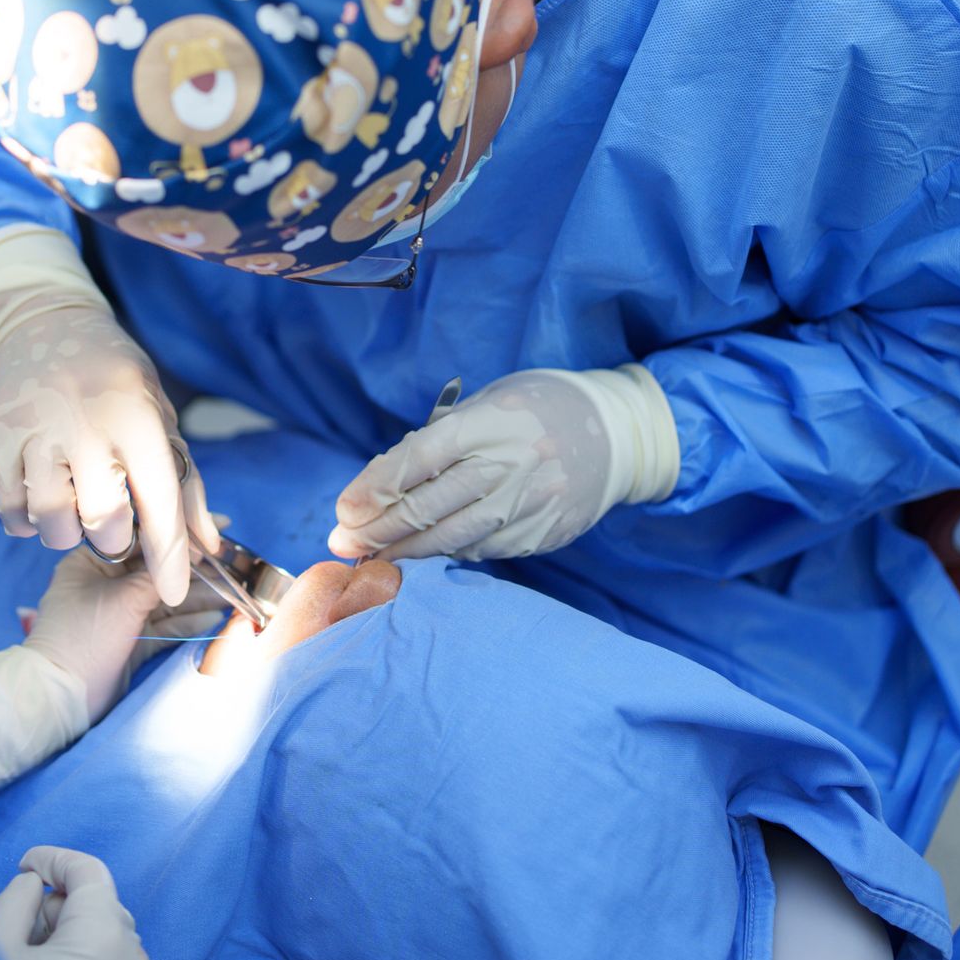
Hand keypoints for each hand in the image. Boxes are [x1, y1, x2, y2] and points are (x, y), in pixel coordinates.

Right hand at [0, 299, 221, 603]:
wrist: (47, 326)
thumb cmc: (117, 382)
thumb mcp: (161, 420)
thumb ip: (186, 487)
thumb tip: (206, 550)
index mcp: (137, 421)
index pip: (160, 503)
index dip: (169, 557)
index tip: (172, 591)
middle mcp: (86, 427)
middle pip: (104, 522)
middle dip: (115, 539)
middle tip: (114, 523)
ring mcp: (35, 433)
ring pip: (51, 521)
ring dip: (66, 532)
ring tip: (74, 509)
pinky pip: (8, 508)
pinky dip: (25, 521)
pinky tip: (39, 502)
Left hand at [0, 549, 223, 801]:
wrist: (61, 697)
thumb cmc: (84, 637)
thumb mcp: (124, 598)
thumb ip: (160, 573)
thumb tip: (193, 549)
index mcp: (93, 562)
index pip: (143, 537)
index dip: (179, 531)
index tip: (216, 526)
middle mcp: (106, 583)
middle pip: (158, 567)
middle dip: (196, 566)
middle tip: (232, 562)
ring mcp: (120, 613)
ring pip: (166, 597)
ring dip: (199, 595)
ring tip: (234, 591)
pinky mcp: (131, 641)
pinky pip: (165, 625)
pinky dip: (189, 621)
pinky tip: (216, 617)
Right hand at [0, 847, 147, 959]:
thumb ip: (13, 902)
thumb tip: (30, 884)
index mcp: (102, 933)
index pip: (87, 869)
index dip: (51, 858)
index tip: (23, 866)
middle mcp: (130, 951)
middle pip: (93, 902)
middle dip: (54, 906)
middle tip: (19, 932)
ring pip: (98, 932)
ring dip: (66, 933)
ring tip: (31, 959)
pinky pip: (107, 957)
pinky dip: (78, 954)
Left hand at [328, 366, 677, 561]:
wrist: (617, 434)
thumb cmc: (537, 411)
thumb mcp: (490, 403)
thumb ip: (439, 440)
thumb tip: (378, 486)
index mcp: (492, 421)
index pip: (419, 458)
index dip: (374, 487)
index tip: (345, 509)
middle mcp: (513, 463)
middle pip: (429, 507)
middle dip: (377, 530)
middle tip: (342, 543)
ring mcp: (532, 503)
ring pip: (453, 538)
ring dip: (405, 551)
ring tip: (373, 556)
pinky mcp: (545, 533)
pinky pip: (484, 550)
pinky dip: (449, 552)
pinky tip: (426, 553)